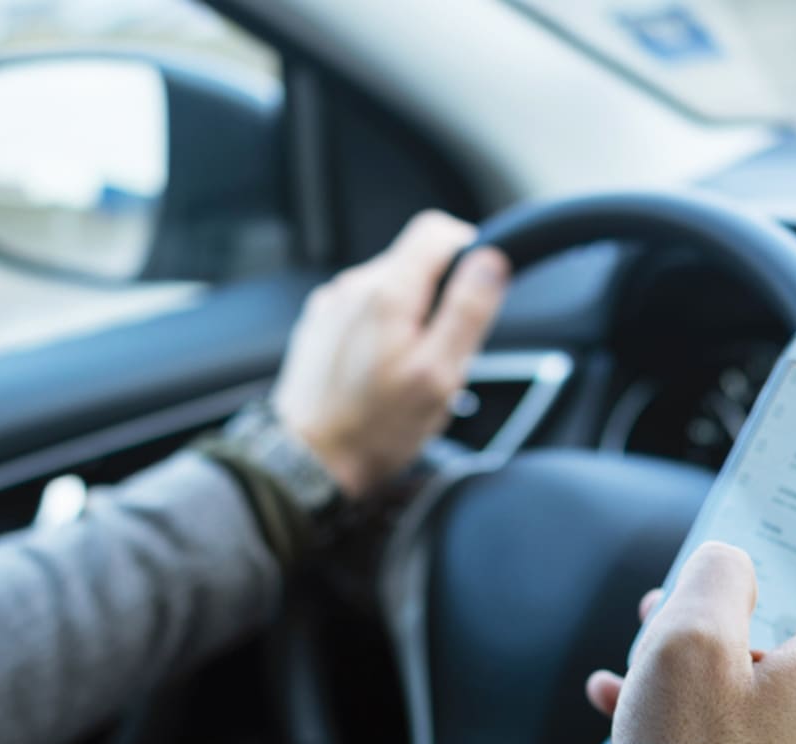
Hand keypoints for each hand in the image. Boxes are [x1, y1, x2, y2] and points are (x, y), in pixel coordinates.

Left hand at [272, 211, 511, 498]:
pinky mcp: (320, 325)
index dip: (468, 252)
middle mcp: (353, 286)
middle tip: (442, 353)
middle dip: (440, 297)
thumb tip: (490, 259)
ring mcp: (332, 305)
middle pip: (415, 261)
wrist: (305, 462)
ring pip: (391, 287)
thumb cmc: (374, 430)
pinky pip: (365, 310)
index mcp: (387, 291)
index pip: (437, 230)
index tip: (476, 292)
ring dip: (411, 317)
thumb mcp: (439, 376)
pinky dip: (383, 330)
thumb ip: (467, 310)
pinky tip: (379, 373)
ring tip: (408, 370)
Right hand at [585, 524, 795, 743]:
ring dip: (723, 657)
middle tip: (687, 598)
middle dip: (752, 602)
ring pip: (791, 677)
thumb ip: (716, 576)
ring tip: (645, 659)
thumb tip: (732, 563)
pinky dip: (720, 711)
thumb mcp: (685, 641)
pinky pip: (776, 731)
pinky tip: (638, 710)